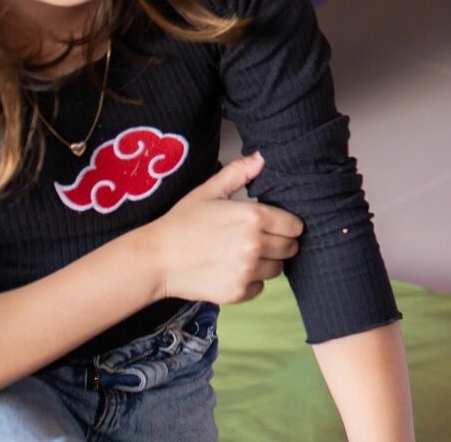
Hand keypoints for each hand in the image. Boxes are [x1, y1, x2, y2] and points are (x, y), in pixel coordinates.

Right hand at [141, 152, 302, 304]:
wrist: (155, 259)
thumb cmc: (181, 223)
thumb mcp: (209, 191)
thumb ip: (238, 173)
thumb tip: (262, 158)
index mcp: (254, 216)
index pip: (295, 226)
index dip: (288, 225)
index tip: (275, 226)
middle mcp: (255, 244)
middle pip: (291, 248)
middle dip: (280, 244)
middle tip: (258, 241)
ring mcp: (247, 270)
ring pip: (277, 269)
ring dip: (266, 263)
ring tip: (243, 256)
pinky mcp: (238, 292)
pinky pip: (261, 288)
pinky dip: (251, 282)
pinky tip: (232, 271)